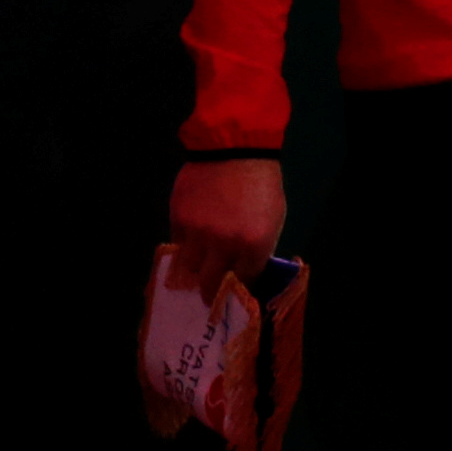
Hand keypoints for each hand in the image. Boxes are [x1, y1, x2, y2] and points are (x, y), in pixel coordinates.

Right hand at [164, 157, 285, 303]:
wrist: (234, 151)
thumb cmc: (261, 184)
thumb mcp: (274, 217)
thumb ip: (260, 246)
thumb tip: (246, 269)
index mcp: (254, 244)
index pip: (244, 280)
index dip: (239, 288)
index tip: (235, 294)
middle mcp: (224, 244)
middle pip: (211, 283)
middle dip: (211, 294)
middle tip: (209, 299)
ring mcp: (198, 233)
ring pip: (188, 269)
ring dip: (193, 274)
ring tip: (196, 276)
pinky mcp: (178, 220)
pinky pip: (177, 247)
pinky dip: (182, 252)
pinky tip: (187, 252)